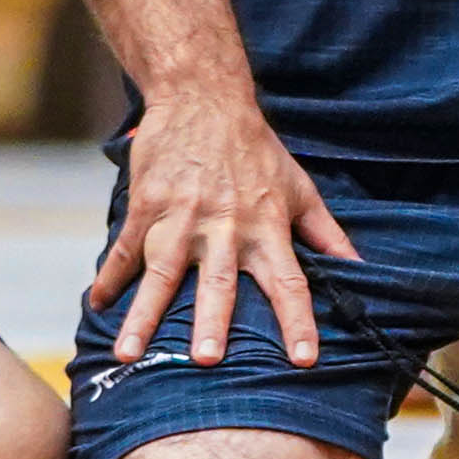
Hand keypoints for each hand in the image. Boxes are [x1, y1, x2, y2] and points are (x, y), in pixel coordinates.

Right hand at [96, 88, 356, 368]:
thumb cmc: (256, 150)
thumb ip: (327, 234)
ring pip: (163, 272)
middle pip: (219, 282)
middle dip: (212, 321)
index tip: (304, 360)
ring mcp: (182, 217)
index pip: (289, 282)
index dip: (298, 321)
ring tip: (128, 352)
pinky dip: (110, 277)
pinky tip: (97, 305)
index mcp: (266, 227)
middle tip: (207, 360)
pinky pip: (126, 248)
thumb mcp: (300, 188)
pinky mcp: (147, 206)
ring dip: (145, 314)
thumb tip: (361, 269)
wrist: (204, 98)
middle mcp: (225, 227)